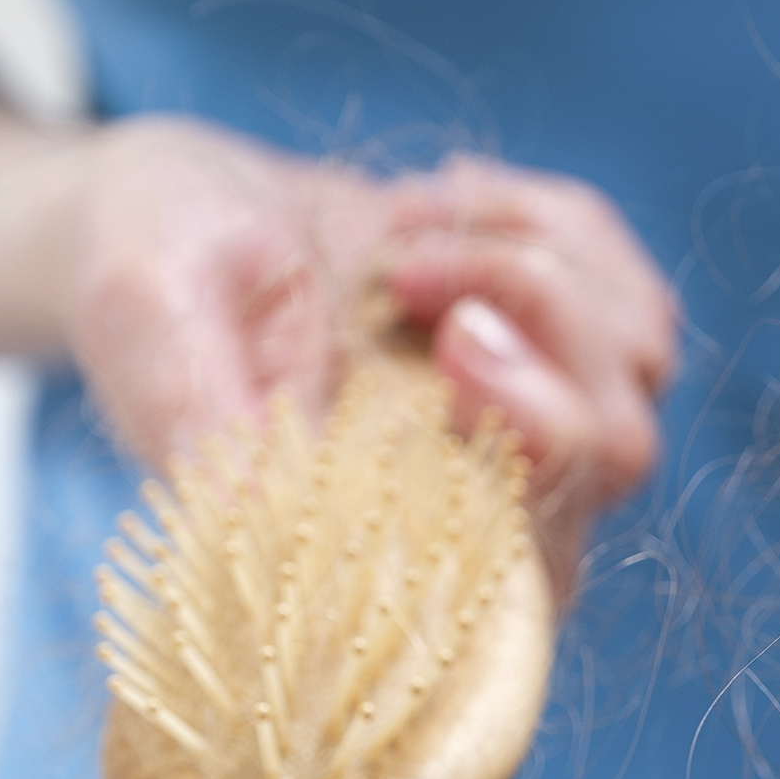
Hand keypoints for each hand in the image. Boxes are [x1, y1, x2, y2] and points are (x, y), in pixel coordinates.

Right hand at [64, 119, 675, 588]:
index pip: (525, 569)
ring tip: (399, 234)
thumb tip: (253, 505)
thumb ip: (191, 412)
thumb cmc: (157, 273)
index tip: (454, 345)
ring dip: (527, 260)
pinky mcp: (578, 353)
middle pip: (615, 453)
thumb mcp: (142, 316)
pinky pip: (634, 291)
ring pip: (637, 363)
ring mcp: (548, 432)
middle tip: (408, 267)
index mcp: (386, 552)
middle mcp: (489, 514)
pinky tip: (443, 210)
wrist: (191, 213)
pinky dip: (549, 223)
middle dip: (537, 326)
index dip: (531, 461)